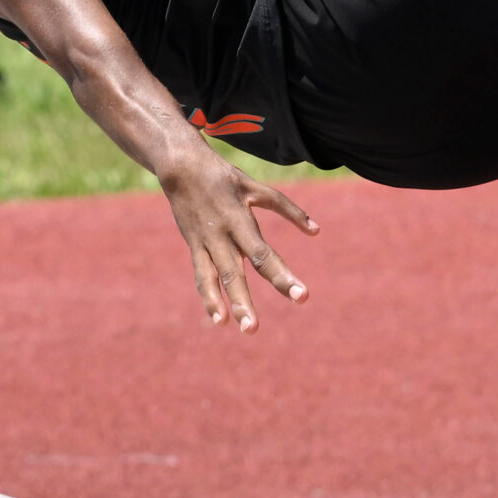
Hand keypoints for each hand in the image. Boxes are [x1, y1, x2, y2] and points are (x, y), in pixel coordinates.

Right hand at [157, 144, 318, 333]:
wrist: (181, 167)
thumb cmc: (224, 177)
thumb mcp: (257, 187)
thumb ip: (287, 209)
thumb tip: (317, 232)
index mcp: (240, 219)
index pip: (264, 255)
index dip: (282, 277)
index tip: (302, 296)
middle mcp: (222, 235)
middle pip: (236, 272)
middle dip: (244, 302)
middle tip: (254, 330)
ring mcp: (205, 242)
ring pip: (216, 279)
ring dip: (228, 305)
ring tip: (243, 329)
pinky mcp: (194, 246)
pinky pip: (202, 276)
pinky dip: (209, 297)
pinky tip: (219, 320)